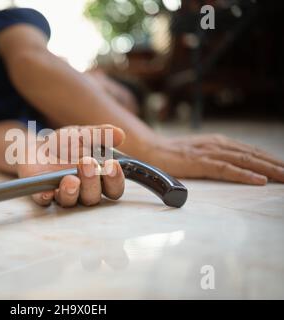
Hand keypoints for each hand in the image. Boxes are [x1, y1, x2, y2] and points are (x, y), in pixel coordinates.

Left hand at [17, 125, 125, 206]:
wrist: (37, 146)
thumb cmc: (66, 143)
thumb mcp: (83, 134)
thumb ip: (100, 135)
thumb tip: (120, 134)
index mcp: (98, 179)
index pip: (113, 188)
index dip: (115, 180)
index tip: (112, 164)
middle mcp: (82, 191)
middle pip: (93, 197)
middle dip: (92, 182)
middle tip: (87, 163)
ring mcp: (62, 194)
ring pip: (71, 201)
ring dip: (72, 191)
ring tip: (70, 178)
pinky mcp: (42, 193)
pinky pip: (45, 201)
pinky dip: (46, 196)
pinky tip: (47, 192)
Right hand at [144, 133, 283, 184]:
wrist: (152, 150)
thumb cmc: (175, 154)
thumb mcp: (201, 152)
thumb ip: (218, 156)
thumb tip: (236, 166)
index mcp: (220, 142)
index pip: (252, 151)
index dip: (272, 160)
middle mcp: (218, 144)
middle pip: (253, 155)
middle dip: (276, 165)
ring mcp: (209, 152)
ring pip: (245, 160)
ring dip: (268, 170)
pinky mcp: (200, 162)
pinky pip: (226, 168)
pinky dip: (244, 174)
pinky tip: (258, 180)